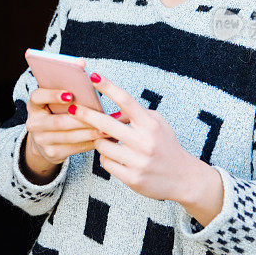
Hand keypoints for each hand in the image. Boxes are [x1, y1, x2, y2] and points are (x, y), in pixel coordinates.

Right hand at [25, 88, 106, 165]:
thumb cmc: (54, 114)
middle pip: (58, 121)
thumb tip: (84, 70)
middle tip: (99, 115)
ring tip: (105, 128)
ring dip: (89, 132)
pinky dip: (89, 143)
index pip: (38, 97)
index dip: (52, 95)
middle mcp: (34, 123)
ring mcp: (41, 140)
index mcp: (34, 106)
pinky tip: (101, 139)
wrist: (44, 141)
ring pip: (69, 136)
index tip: (70, 94)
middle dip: (81, 119)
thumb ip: (66, 88)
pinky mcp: (52, 152)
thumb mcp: (54, 102)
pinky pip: (74, 148)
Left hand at [67, 72, 201, 202]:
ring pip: (102, 145)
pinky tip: (116, 157)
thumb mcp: (157, 124)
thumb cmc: (166, 146)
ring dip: (99, 141)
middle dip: (85, 114)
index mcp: (150, 124)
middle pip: (106, 123)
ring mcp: (138, 161)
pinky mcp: (132, 178)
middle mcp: (144, 142)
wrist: (183, 178)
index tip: (93, 76)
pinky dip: (107, 158)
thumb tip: (111, 110)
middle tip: (72, 108)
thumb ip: (136, 114)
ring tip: (108, 141)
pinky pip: (105, 163)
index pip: (126, 100)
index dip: (108, 87)